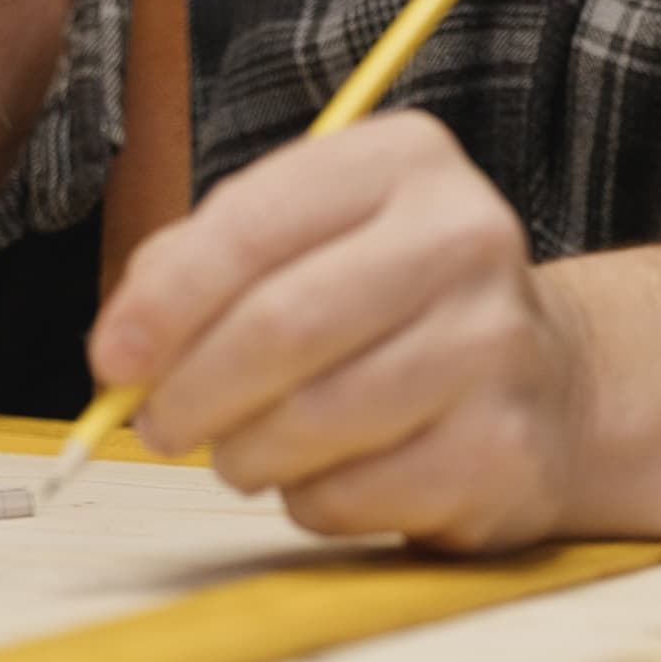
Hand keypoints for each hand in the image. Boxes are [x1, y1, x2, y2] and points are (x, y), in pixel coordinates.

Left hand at [90, 111, 590, 550]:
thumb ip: (205, 265)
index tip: (113, 356)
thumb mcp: (310, 241)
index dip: (165, 301)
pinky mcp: (502, 451)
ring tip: (243, 451)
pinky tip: (325, 474)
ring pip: (311, 421)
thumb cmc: (390, 307)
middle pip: (281, 326)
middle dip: (191, 390)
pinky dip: (308, 500)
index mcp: (404, 162)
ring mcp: (495, 346)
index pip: (253, 225)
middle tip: (158, 424)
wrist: (547, 383)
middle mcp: (465, 237)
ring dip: (244, 454)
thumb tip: (125, 345)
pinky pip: (352, 495)